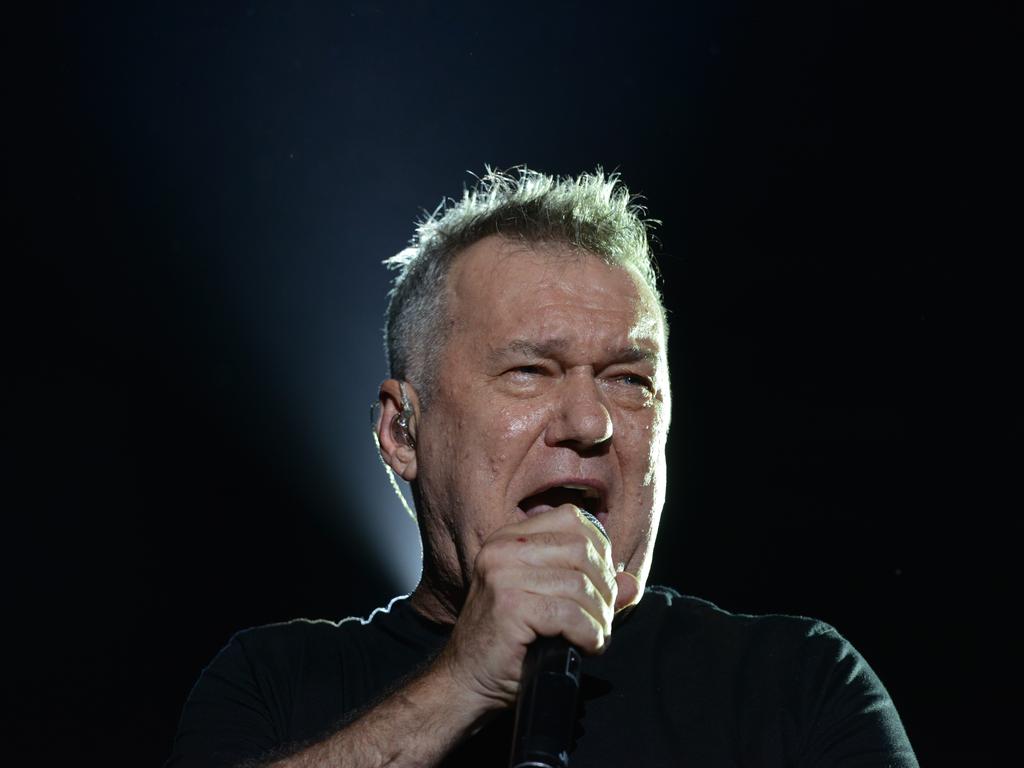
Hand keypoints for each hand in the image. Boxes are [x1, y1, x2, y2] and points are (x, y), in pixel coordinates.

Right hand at [437, 505, 640, 712]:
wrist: (466, 681)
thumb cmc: (508, 644)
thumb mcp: (550, 604)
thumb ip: (590, 588)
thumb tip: (632, 584)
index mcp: (509, 538)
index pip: (572, 519)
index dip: (599, 549)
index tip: (601, 583)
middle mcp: (503, 549)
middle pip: (582, 549)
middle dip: (604, 587)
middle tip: (602, 617)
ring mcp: (503, 575)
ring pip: (580, 584)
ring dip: (599, 617)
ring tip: (594, 636)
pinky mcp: (509, 606)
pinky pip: (570, 613)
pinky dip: (589, 634)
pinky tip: (586, 646)